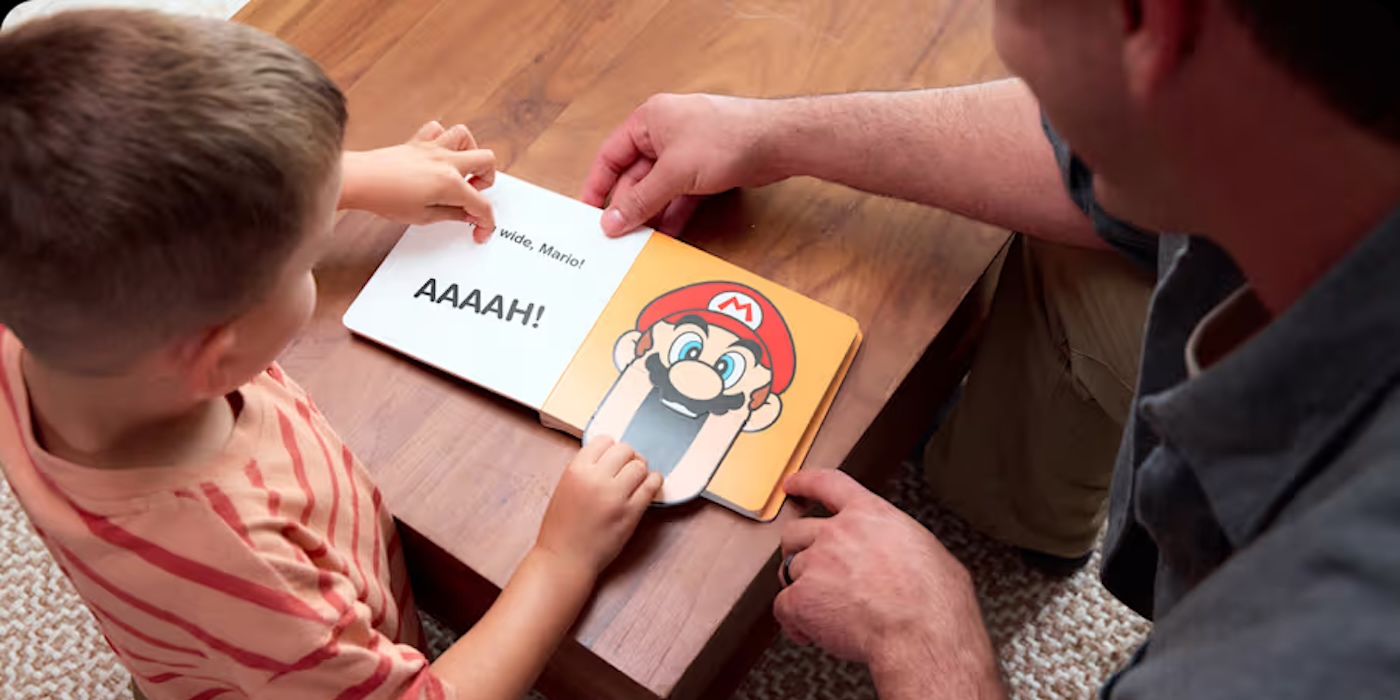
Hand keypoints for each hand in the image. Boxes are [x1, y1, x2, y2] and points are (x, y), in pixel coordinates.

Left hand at [340, 121, 496, 238]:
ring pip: (465, 136)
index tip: (480, 230)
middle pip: (486, 161)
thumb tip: (466, 214)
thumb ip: (451, 214)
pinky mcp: (417, 142)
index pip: (481, 204)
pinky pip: (437, 129)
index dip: (486, 222)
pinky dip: (443, 138)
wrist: (359, 180)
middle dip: (487, 180)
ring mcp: (432, 148)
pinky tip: (439, 153)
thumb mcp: (423, 217)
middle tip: (473, 194)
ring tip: (462, 169)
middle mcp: (446, 161)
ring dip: (469, 152)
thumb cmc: (385, 198)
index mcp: (451, 183)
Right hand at [535, 437, 662, 577]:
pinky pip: (651, 486)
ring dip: (641, 471)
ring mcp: (615, 495)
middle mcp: (596, 478)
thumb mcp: (565, 487)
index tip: (613, 459)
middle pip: (625, 450)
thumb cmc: (562, 527)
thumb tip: (611, 457)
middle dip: (628, 458)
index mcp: (576, 470)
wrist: (564, 559)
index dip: (611, 449)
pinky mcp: (631, 513)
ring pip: (640, 465)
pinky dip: (654, 482)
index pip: (604, 440)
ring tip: (636, 481)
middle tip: (627, 470)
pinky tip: (648, 487)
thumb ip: (585, 470)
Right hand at [581, 93, 787, 236]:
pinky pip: (680, 194)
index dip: (598, 185)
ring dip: (651, 213)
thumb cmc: (728, 137)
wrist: (777, 141)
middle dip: (628, 206)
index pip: (610, 155)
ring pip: (658, 188)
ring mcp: (686, 151)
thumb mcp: (674, 173)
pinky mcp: (706, 168)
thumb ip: (641, 200)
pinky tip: (667, 233)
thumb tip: (614, 219)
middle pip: (634, 175)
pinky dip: (673, 212)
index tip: (589, 212)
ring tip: (640, 240)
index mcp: (649, 120)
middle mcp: (665, 132)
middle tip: (618, 235)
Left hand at [775, 470, 1002, 698]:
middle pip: (797, 531)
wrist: (922, 634)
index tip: (793, 483)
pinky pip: (783, 606)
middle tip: (810, 568)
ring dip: (802, 587)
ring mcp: (816, 564)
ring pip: (789, 569)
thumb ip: (900, 543)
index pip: (827, 484)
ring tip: (823, 609)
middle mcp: (838, 533)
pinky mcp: (802, 598)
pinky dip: (794, 621)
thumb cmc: (935, 602)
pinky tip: (809, 631)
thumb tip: (905, 556)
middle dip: (799, 549)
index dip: (805, 482)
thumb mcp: (928, 550)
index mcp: (870, 515)